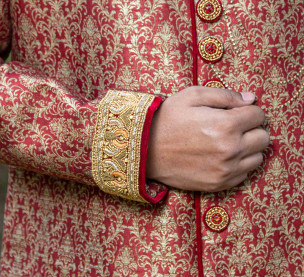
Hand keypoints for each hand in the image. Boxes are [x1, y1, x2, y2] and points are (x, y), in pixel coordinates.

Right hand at [146, 86, 269, 191]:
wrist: (144, 149)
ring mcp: (225, 170)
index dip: (248, 110)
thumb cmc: (167, 119)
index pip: (259, 115)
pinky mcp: (218, 184)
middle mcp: (230, 150)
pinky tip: (220, 156)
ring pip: (258, 158)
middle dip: (252, 129)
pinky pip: (244, 174)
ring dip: (247, 148)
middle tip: (233, 126)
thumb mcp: (192, 95)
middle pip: (263, 138)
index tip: (234, 111)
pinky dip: (238, 164)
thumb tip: (251, 99)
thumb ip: (225, 95)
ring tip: (227, 142)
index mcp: (226, 125)